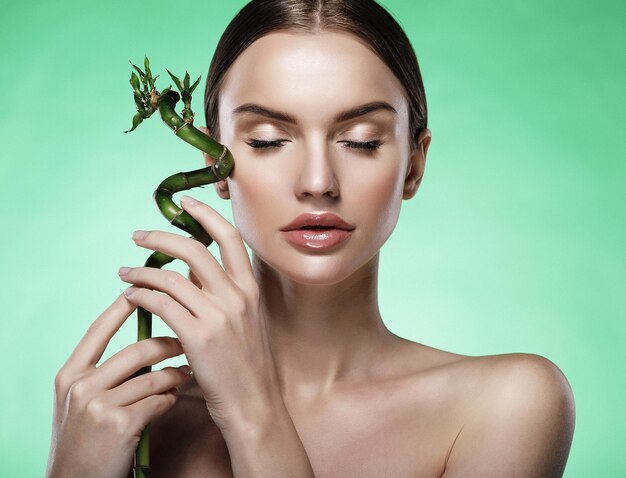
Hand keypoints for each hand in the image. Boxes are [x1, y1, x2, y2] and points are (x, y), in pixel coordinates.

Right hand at [47, 294, 191, 477]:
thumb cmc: (85, 440)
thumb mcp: (80, 402)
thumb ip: (101, 374)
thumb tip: (142, 346)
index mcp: (69, 374)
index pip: (99, 329)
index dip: (124, 307)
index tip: (146, 290)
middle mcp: (81, 386)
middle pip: (137, 350)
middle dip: (167, 344)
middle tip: (185, 342)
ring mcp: (100, 406)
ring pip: (153, 376)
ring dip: (175, 374)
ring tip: (185, 373)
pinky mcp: (121, 425)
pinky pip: (158, 401)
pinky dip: (170, 398)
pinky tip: (173, 399)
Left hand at [118, 195, 281, 435]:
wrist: (254, 403)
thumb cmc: (247, 365)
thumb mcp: (246, 321)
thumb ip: (222, 293)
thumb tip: (191, 272)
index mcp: (251, 288)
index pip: (230, 238)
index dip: (206, 215)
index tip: (185, 203)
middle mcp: (237, 295)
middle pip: (194, 249)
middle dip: (162, 237)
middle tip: (139, 236)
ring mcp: (218, 314)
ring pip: (170, 276)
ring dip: (142, 270)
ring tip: (125, 273)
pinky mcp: (197, 335)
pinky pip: (160, 303)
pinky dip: (141, 295)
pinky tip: (131, 297)